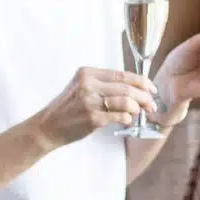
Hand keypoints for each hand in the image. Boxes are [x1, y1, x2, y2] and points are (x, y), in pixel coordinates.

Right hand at [32, 67, 158, 147]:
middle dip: (144, 96)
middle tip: (151, 104)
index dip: (142, 81)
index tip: (151, 88)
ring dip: (138, 108)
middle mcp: (88, 84)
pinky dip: (128, 118)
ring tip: (140, 112)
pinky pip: (120, 116)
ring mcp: (89, 102)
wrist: (48, 126)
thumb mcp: (82, 87)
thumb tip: (136, 88)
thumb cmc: (68, 108)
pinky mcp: (92, 118)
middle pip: (127, 88)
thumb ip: (104, 84)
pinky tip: (126, 120)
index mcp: (87, 73)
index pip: (122, 74)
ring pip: (126, 101)